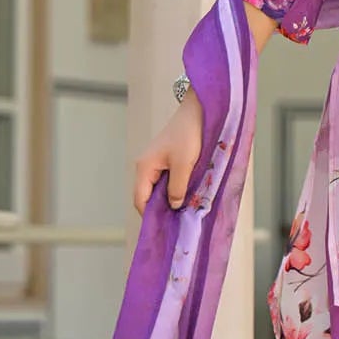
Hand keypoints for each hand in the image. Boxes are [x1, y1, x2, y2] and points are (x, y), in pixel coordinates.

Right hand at [133, 89, 202, 215]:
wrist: (198, 111)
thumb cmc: (189, 134)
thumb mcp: (185, 164)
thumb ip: (177, 188)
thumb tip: (172, 206)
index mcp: (144, 167)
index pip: (140, 200)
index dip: (151, 215)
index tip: (166, 227)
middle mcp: (145, 166)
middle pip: (147, 196)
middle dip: (161, 209)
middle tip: (177, 221)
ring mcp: (155, 163)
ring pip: (158, 189)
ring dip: (169, 199)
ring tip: (183, 210)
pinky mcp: (166, 160)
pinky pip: (165, 181)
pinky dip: (174, 189)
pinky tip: (186, 195)